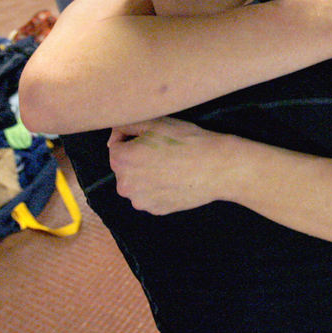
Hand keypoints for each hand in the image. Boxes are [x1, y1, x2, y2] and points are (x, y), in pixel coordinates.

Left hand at [108, 117, 231, 213]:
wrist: (216, 167)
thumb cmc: (186, 141)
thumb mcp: (156, 122)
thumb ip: (127, 125)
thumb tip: (115, 135)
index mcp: (122, 160)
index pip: (115, 145)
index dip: (131, 138)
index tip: (151, 137)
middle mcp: (125, 185)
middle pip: (124, 166)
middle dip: (136, 158)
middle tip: (161, 151)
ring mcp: (141, 201)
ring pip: (137, 183)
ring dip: (146, 174)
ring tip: (169, 166)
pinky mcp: (156, 210)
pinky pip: (150, 196)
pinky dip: (157, 188)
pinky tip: (174, 179)